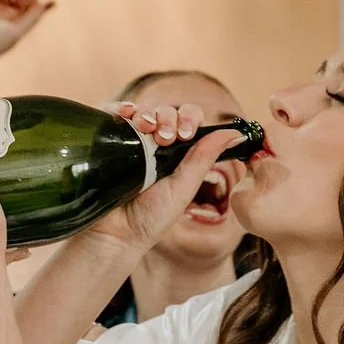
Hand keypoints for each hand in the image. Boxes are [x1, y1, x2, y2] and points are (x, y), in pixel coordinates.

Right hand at [86, 102, 245, 251]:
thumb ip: (205, 159)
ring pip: (142, 110)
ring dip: (146, 112)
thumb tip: (236, 134)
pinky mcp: (107, 141)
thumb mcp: (183, 188)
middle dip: (168, 117)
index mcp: (177, 154)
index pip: (188, 120)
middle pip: (165, 111)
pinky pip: (113, 114)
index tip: (184, 134)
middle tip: (164, 138)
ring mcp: (130, 142)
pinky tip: (125, 113)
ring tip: (145, 128)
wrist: (114, 234)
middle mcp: (154, 145)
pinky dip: (119, 108)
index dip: (188, 119)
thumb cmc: (151, 217)